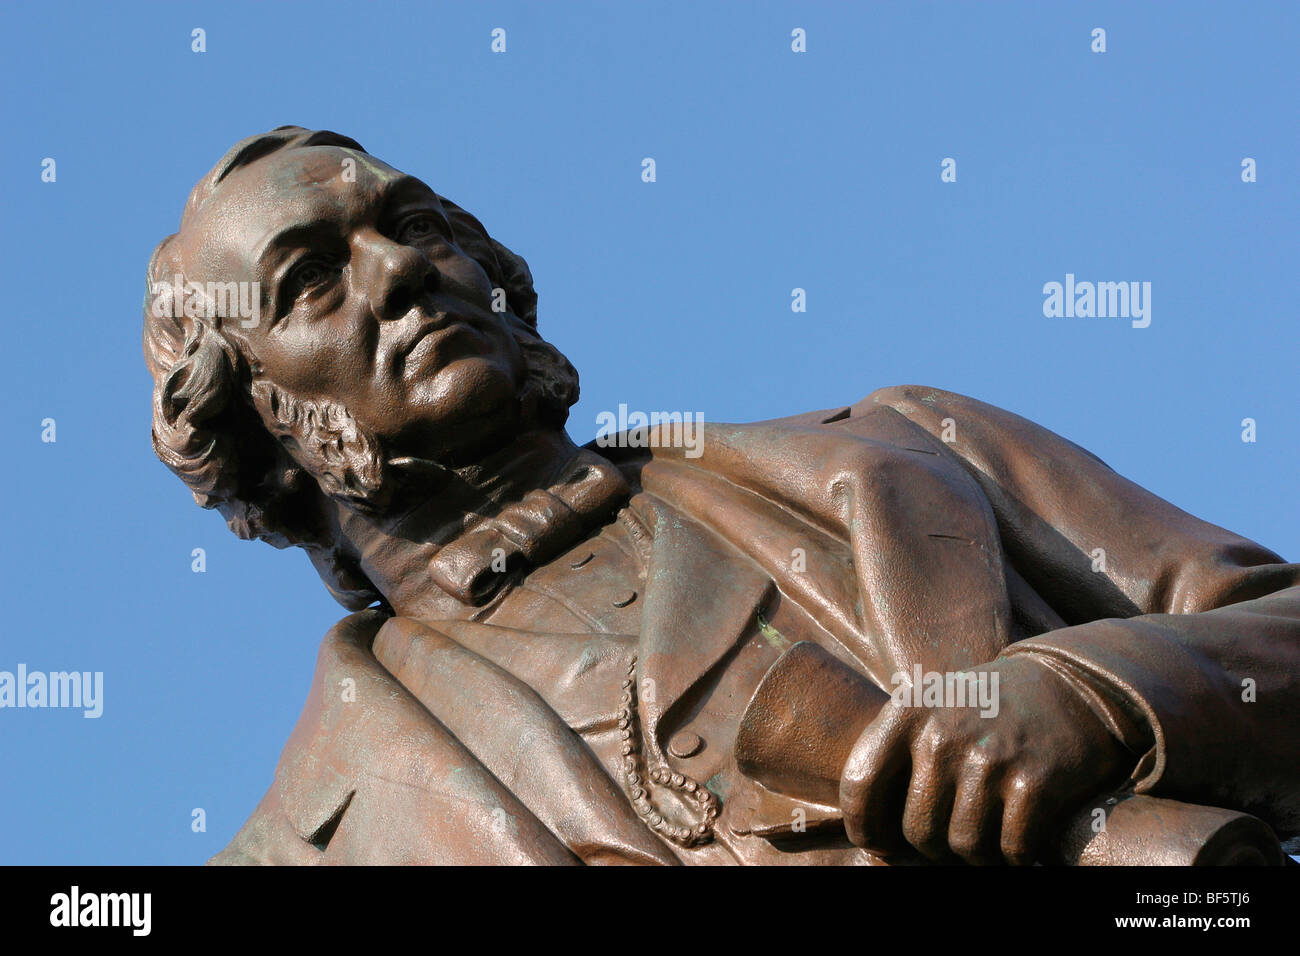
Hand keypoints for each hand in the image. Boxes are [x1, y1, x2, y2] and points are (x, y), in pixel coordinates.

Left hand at [839, 654, 1129, 864]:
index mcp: (908, 711)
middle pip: (917, 830)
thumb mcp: (932, 709)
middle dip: (933, 846)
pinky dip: (1016, 855)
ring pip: (964, 846)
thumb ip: (896, 759)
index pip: (859, 782)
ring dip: (977, 853)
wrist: (1072, 685)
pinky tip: (1020, 834)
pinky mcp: (1035, 782)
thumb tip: (873, 838)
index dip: (864, 825)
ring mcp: (989, 758)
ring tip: (988, 832)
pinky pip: (1011, 850)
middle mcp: (943, 733)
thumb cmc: (988, 708)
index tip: (877, 843)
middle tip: (952, 834)